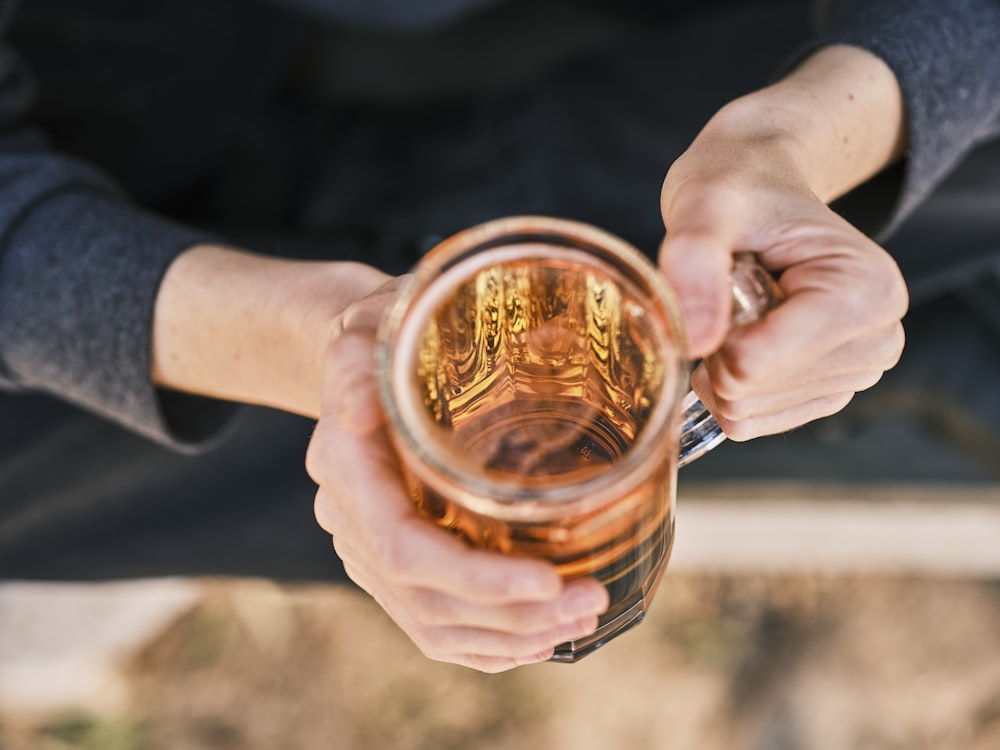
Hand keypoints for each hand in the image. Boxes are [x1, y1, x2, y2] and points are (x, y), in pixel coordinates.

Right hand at [306, 279, 609, 671]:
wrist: (364, 361)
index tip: (547, 580)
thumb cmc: (380, 335)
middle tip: (590, 599)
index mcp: (344, 470)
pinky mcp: (394, 564)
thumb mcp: (366, 329)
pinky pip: (434, 625)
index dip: (475, 578)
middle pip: (426, 600)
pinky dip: (488, 643)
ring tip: (583, 614)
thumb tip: (354, 409)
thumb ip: (355, 363)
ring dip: (511, 634)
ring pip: (434, 624)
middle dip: (512, 614)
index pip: (403, 548)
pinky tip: (540, 636)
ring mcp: (369, 550)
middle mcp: (350, 520)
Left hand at [659, 143, 907, 440]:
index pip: (752, 362)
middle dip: (716, 346)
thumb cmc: (736, 187)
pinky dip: (727, 384)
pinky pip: (749, 421)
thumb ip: (694, 260)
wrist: (756, 186)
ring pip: (744, 412)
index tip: (727, 276)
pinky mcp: (824, 393)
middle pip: (748, 391)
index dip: (712, 328)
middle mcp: (878, 341)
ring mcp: (855, 374)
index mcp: (866, 293)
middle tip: (732, 287)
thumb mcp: (705, 203)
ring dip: (719, 364)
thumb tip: (696, 342)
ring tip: (741, 303)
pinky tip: (744, 333)